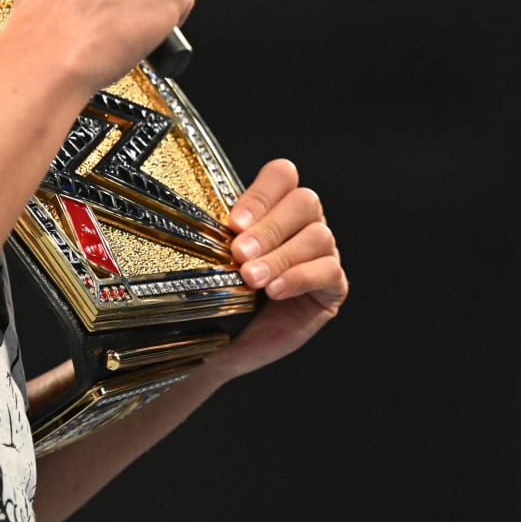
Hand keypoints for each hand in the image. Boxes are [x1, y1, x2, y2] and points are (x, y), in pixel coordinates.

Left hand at [208, 158, 347, 381]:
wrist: (231, 345)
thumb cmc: (222, 298)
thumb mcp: (213, 264)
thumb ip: (214, 240)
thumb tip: (188, 224)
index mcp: (274, 208)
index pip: (282, 176)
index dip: (261, 194)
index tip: (233, 223)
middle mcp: (303, 225)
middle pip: (304, 201)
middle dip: (269, 227)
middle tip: (239, 252)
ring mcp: (322, 254)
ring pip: (317, 236)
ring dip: (280, 256)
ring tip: (251, 278)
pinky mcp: (332, 286)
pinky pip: (328, 271)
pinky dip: (299, 278)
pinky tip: (275, 291)